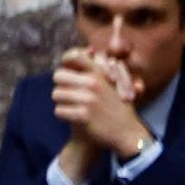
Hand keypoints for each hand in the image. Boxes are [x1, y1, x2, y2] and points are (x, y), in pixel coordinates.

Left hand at [53, 47, 148, 161]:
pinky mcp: (83, 116)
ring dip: (61, 102)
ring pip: (56, 94)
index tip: (67, 70)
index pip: (74, 56)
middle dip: (61, 85)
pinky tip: (71, 118)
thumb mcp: (115, 83)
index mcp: (99, 74)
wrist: (127, 134)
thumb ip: (99, 69)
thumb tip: (87, 50)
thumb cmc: (119, 109)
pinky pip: (59, 111)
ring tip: (69, 107)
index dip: (66, 61)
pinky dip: (63, 115)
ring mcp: (88, 100)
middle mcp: (93, 84)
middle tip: (67, 94)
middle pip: (58, 76)